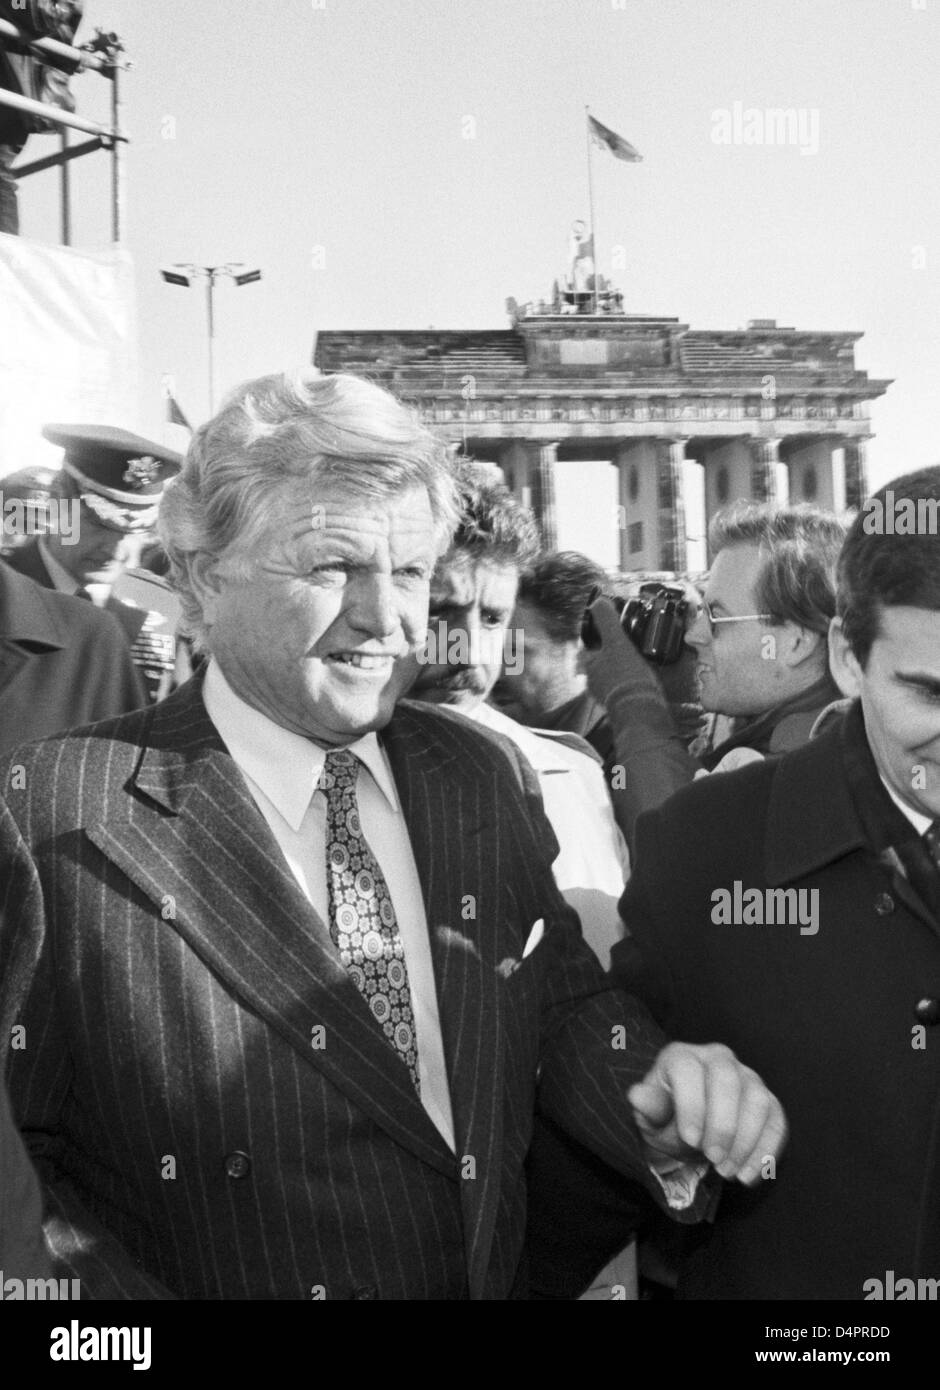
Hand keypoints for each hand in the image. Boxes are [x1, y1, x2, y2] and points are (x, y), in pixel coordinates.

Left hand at [581, 595, 664, 705]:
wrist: (641, 711)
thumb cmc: (627, 677)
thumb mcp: (617, 642)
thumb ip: (607, 621)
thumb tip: (599, 601)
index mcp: (590, 666)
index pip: (588, 647)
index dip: (599, 638)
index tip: (612, 632)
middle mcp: (594, 682)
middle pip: (600, 662)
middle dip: (611, 654)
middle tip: (627, 645)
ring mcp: (607, 695)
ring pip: (611, 676)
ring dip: (621, 669)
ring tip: (637, 660)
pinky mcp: (622, 704)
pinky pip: (624, 688)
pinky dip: (630, 682)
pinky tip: (642, 678)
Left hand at [628, 1041, 786, 1184]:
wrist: (687, 1131)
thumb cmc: (666, 1118)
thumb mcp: (650, 1117)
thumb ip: (648, 1107)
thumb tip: (637, 1095)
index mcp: (682, 1056)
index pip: (688, 1071)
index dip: (692, 1105)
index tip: (690, 1140)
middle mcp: (717, 1058)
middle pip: (727, 1079)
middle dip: (723, 1124)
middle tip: (713, 1159)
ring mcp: (747, 1077)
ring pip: (757, 1099)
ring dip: (746, 1140)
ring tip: (727, 1172)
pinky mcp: (768, 1100)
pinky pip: (776, 1120)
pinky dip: (766, 1150)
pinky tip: (748, 1175)